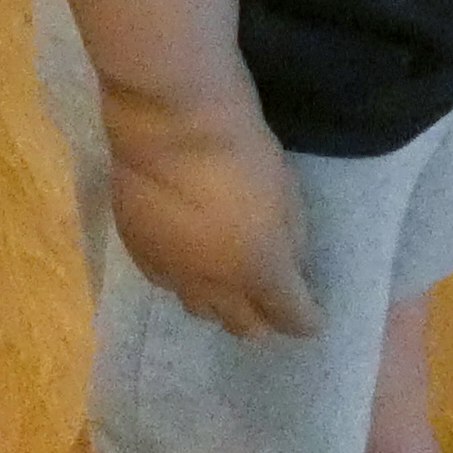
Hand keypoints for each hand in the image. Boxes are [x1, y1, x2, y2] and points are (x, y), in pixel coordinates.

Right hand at [99, 94, 321, 337]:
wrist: (168, 124)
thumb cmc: (240, 149)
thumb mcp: (288, 192)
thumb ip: (291, 240)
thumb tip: (289, 265)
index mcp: (261, 272)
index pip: (292, 318)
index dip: (306, 318)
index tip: (311, 311)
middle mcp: (216, 287)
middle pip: (244, 328)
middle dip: (263, 318)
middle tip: (270, 297)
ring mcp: (174, 274)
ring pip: (202, 311)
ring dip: (221, 302)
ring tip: (227, 280)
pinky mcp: (141, 254)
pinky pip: (168, 282)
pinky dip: (184, 277)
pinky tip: (188, 256)